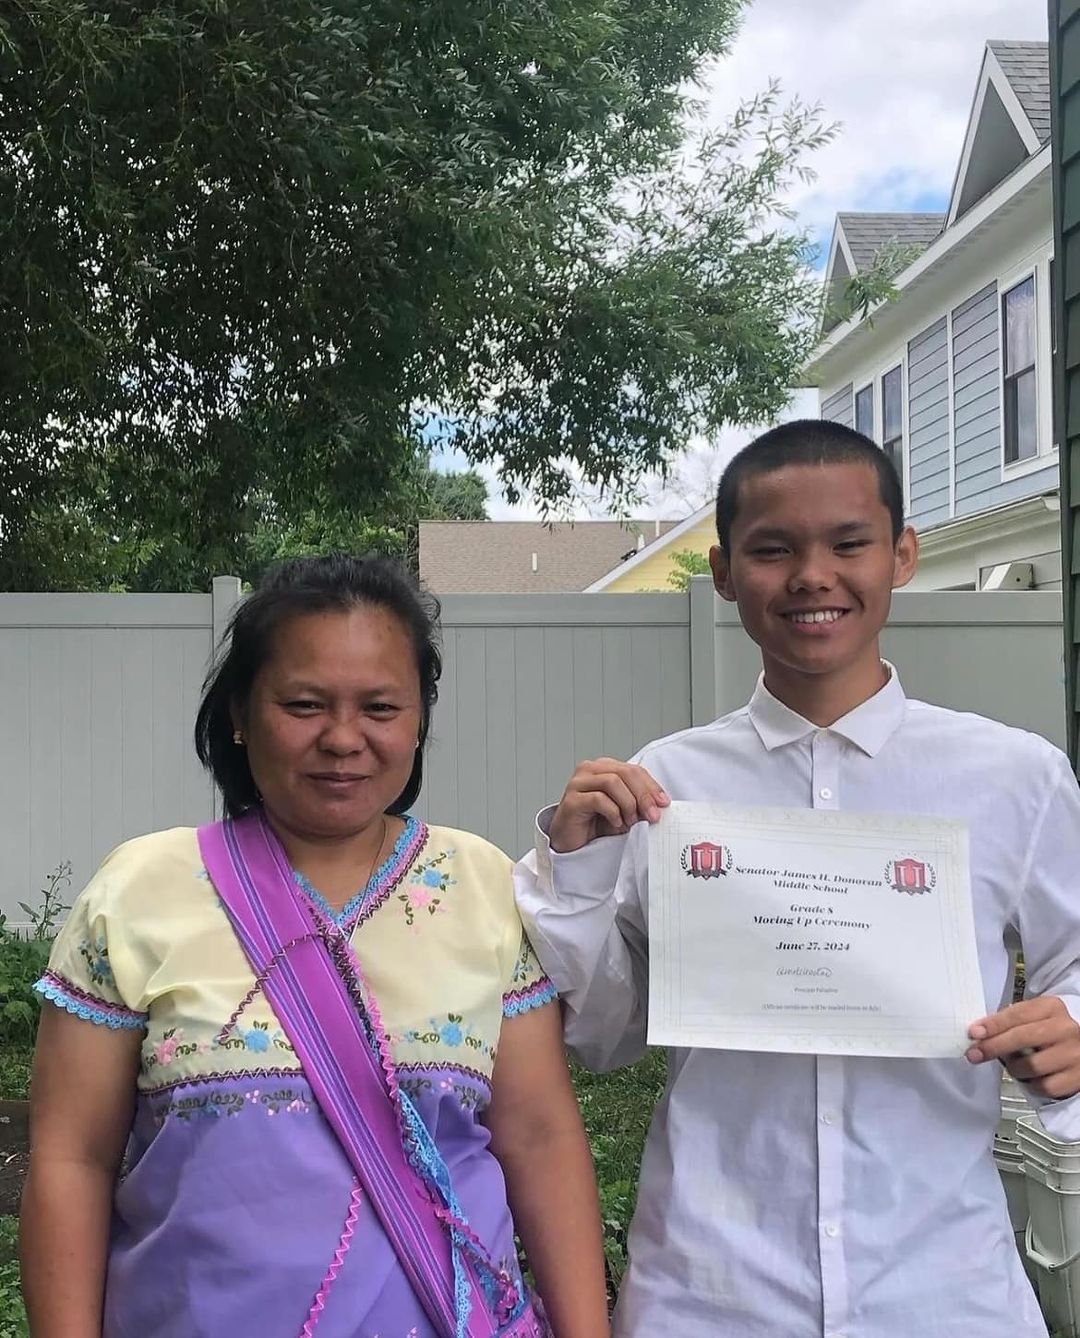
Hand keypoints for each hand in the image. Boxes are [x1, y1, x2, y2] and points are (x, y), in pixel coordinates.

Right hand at [548, 758, 669, 853]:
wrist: (572, 843)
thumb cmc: (596, 825)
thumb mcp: (625, 810)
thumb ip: (639, 802)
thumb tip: (660, 804)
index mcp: (604, 768)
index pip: (634, 770)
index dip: (651, 786)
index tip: (664, 803)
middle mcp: (589, 770)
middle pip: (625, 773)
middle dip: (644, 795)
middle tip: (653, 815)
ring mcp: (578, 783)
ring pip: (612, 782)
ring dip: (628, 804)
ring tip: (631, 821)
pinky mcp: (571, 800)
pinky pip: (598, 799)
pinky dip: (613, 812)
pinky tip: (616, 823)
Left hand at [966, 997, 1079, 1099]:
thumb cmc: (1049, 1030)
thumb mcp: (1034, 1017)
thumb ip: (1011, 1022)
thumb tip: (979, 1034)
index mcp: (1052, 1008)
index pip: (1018, 1014)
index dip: (993, 1024)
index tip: (974, 1033)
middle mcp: (1066, 1029)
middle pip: (1022, 1038)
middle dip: (994, 1047)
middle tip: (975, 1054)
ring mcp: (1074, 1054)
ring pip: (1032, 1066)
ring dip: (1014, 1069)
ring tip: (1013, 1066)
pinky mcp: (1078, 1077)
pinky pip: (1045, 1086)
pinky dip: (1032, 1085)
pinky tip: (1030, 1078)